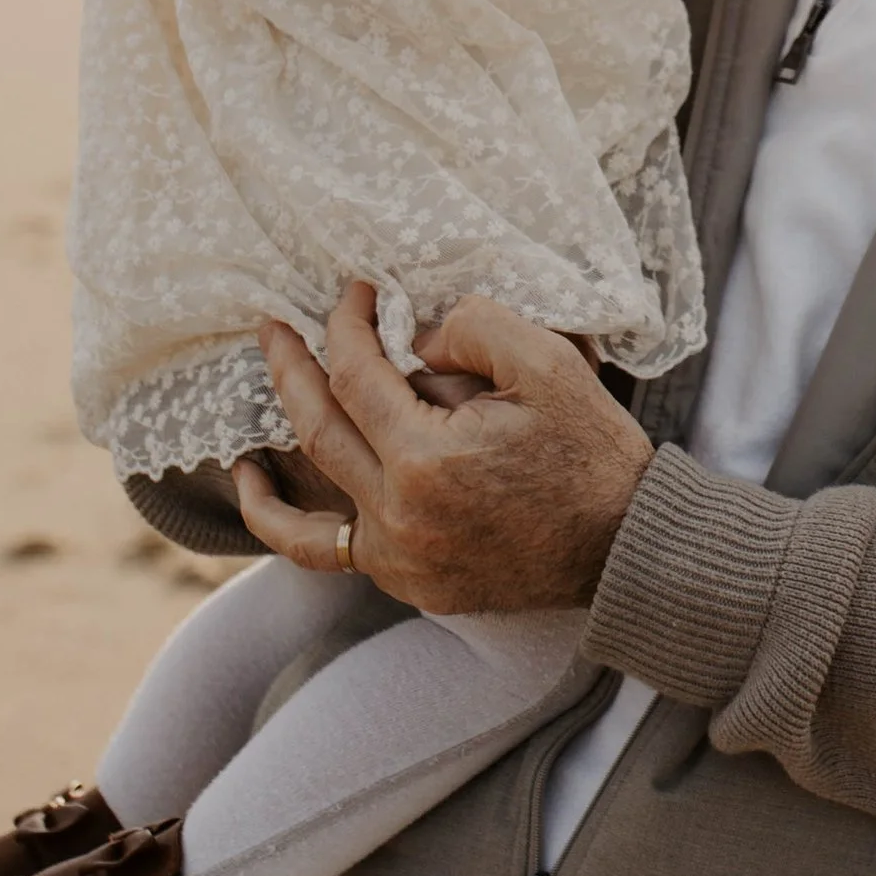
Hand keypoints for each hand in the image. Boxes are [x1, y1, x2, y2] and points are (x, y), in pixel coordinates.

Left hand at [233, 279, 654, 618]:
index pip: (355, 374)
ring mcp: (400, 560)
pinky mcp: (412, 584)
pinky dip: (290, 527)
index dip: (345, 323)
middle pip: (317, 429)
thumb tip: (412, 334)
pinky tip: (265, 496)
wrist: (628, 548)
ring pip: (307, 506)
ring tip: (248, 432)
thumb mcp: (548, 364)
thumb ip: (472, 328)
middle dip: (290, 367)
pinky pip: (331, 553)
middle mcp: (397, 517)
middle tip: (273, 326)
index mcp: (425, 459)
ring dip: (270, 460)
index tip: (355, 290)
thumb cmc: (592, 454)